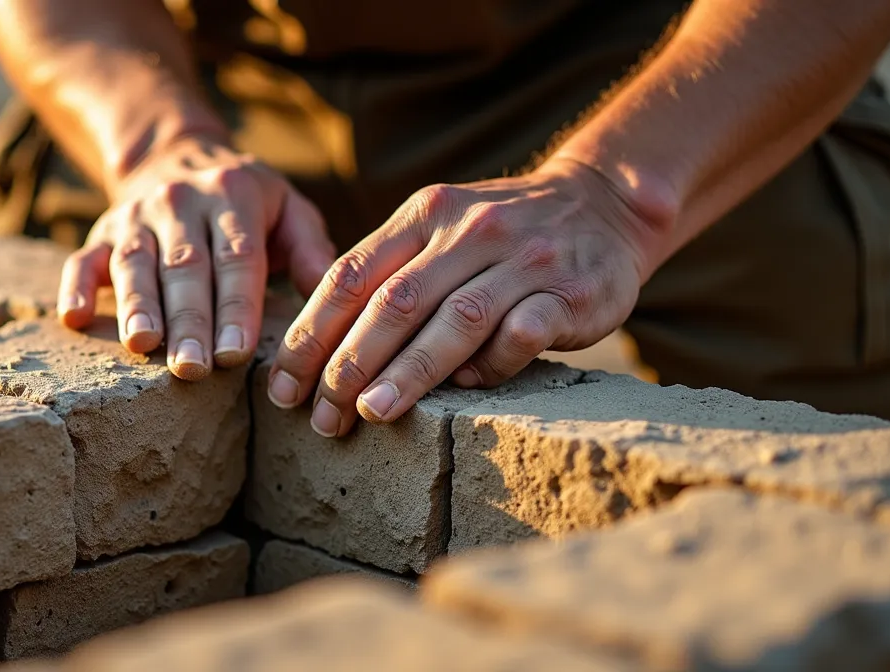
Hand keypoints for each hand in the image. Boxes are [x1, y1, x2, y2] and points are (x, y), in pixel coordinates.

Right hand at [58, 135, 336, 379]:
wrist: (177, 155)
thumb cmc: (246, 201)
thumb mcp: (287, 208)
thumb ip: (311, 247)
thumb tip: (327, 291)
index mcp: (232, 197)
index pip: (236, 257)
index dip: (236, 306)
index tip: (237, 351)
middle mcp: (180, 202)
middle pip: (185, 267)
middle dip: (189, 321)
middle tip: (193, 369)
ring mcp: (135, 217)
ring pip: (134, 264)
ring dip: (138, 307)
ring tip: (143, 346)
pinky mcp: (101, 232)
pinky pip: (81, 259)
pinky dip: (75, 288)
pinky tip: (75, 320)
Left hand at [267, 159, 660, 436]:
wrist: (606, 203)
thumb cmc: (500, 231)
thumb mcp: (439, 227)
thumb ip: (387, 272)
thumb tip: (320, 351)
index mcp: (424, 215)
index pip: (351, 275)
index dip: (311, 333)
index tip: (283, 386)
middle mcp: (469, 231)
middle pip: (395, 301)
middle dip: (349, 363)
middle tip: (321, 415)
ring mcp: (523, 260)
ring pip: (455, 320)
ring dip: (408, 372)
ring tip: (370, 413)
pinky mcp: (571, 293)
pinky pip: (523, 334)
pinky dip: (491, 365)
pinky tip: (467, 389)